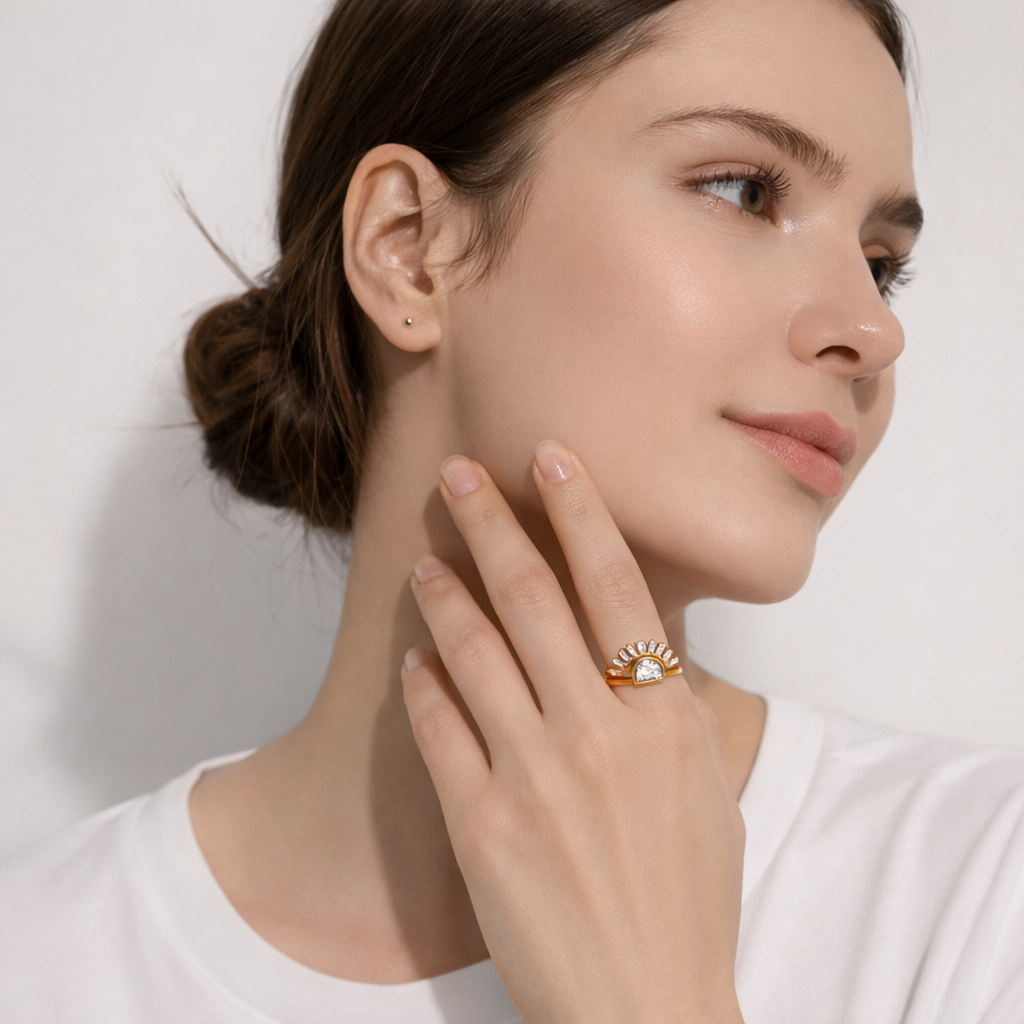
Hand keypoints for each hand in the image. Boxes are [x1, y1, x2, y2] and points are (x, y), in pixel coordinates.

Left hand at [402, 441, 745, 1023]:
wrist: (649, 1004)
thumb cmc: (688, 897)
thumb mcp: (703, 787)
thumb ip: (665, 707)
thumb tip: (633, 643)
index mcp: (661, 716)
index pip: (615, 584)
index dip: (578, 510)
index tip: (550, 458)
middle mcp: (596, 732)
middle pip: (532, 599)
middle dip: (491, 523)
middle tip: (459, 474)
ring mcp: (534, 776)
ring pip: (474, 652)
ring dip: (445, 595)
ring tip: (426, 560)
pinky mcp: (481, 824)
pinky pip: (440, 729)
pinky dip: (424, 684)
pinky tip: (414, 658)